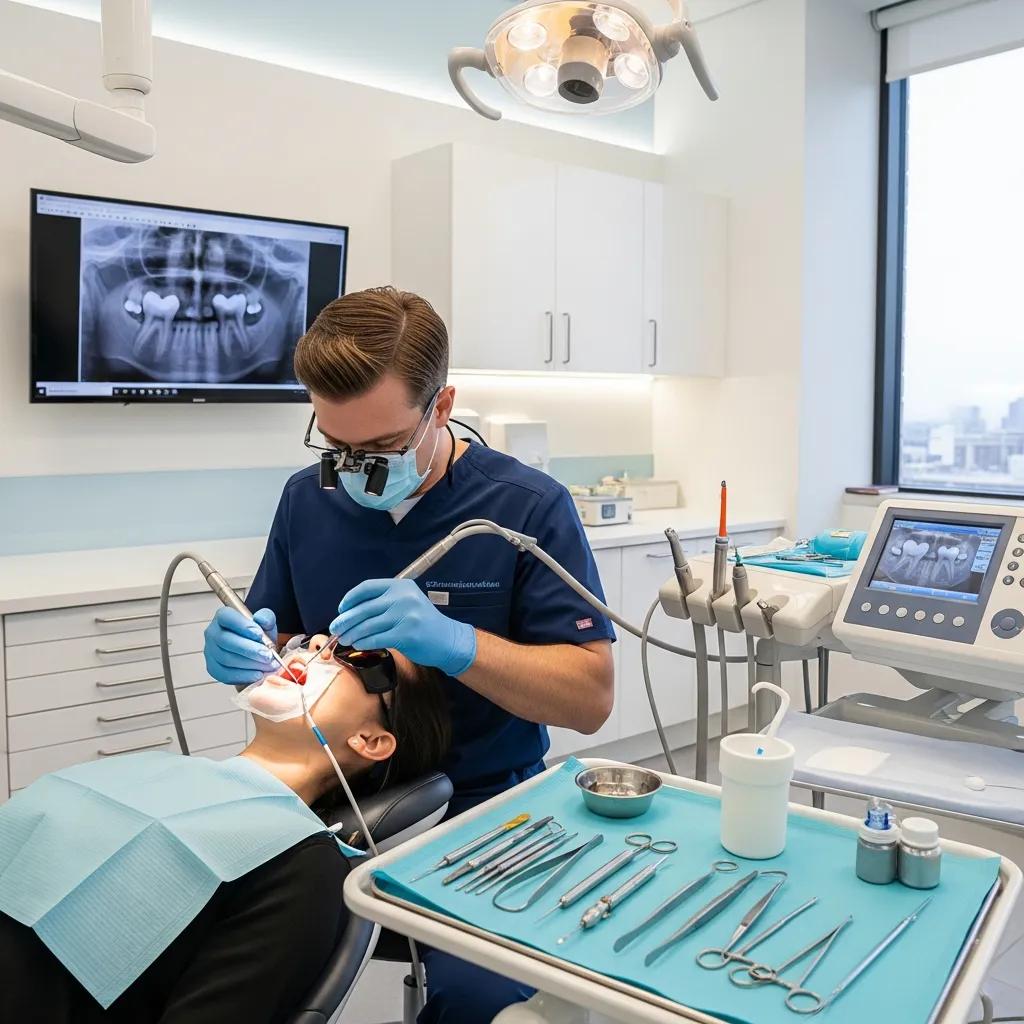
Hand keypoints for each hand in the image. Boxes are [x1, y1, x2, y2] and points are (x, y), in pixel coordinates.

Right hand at [203, 606, 278, 684]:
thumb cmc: (258, 635)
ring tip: (268, 666)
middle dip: (249, 650)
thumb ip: (266, 617)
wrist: (255, 651)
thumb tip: (262, 620)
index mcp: (223, 616)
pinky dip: (243, 676)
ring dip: (249, 664)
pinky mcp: (213, 668)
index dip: (242, 626)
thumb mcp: (265, 623)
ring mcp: (210, 651)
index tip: (260, 635)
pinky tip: (258, 675)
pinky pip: (224, 675)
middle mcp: (212, 632)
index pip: (226, 617)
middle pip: (225, 641)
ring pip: (226, 659)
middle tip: (268, 656)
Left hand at [331, 579, 476, 676]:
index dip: (350, 598)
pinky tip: (358, 645)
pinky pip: (377, 638)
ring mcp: (406, 615)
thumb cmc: (422, 623)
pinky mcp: (407, 634)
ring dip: (352, 633)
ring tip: (344, 639)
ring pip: (368, 625)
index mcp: (401, 586)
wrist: (447, 639)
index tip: (341, 609)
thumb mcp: (406, 603)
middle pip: (364, 608)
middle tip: (336, 628)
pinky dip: (364, 642)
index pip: (367, 587)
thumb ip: (383, 602)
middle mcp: (403, 597)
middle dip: (346, 620)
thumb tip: (350, 612)